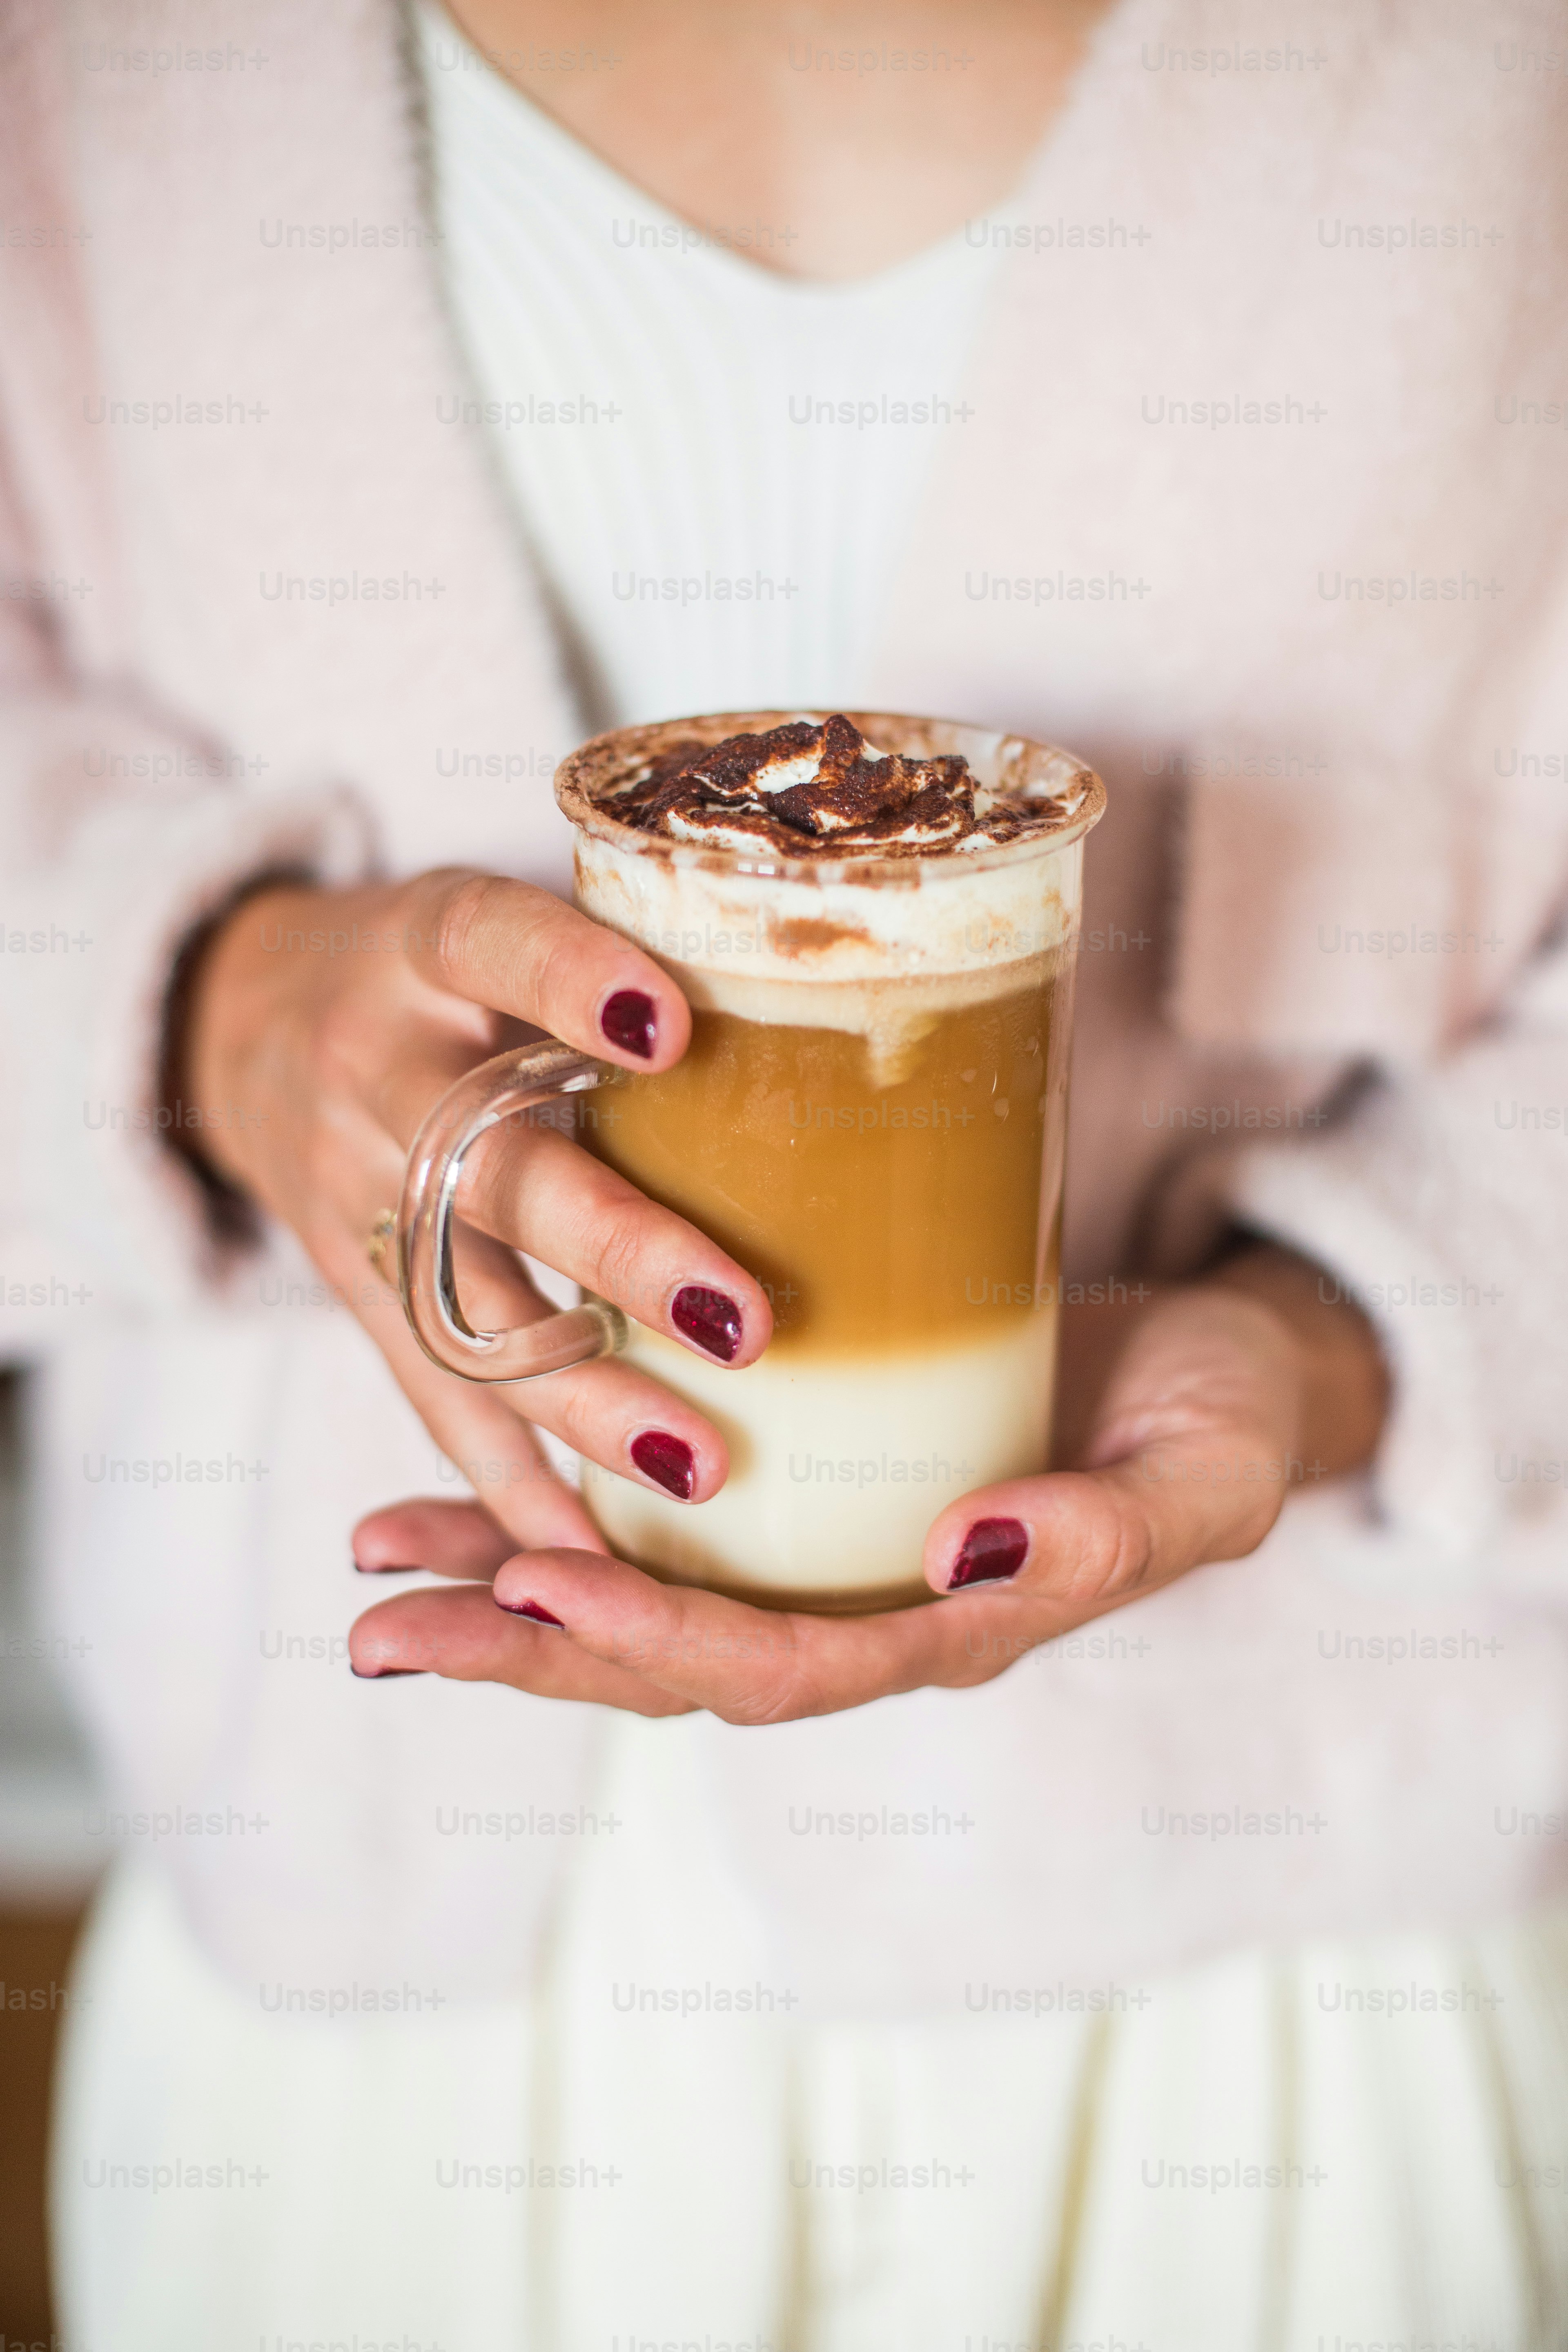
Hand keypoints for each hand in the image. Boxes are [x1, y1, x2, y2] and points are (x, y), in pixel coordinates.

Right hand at [180, 872, 774, 1556]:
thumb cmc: (435, 972)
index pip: (489, 943)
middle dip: (618, 1255)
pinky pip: (429, 1397)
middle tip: (745, 1324)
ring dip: (583, 1400)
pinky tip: (589, 1549)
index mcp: (423, 947)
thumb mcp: (495, 920)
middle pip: (492, 1173)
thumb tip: (832, 984)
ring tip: (701, 1464)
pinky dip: (509, 1482)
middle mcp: (374, 1071)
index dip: (568, 980)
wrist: (244, 1024)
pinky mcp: (351, 1288)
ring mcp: (351, 1192)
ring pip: (467, 1313)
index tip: (671, 1025)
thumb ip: (623, 948)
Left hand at [346, 1244, 1388, 1716]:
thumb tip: (974, 1560)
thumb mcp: (1206, 1477)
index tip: (535, 1581)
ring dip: (500, 1590)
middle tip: (386, 1626)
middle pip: (672, 1656)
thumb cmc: (1217, 1421)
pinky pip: (657, 1520)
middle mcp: (861, 1613)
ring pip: (640, 1597)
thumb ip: (1110, 1535)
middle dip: (526, 1646)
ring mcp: (819, 1557)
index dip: (656, 1635)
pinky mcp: (796, 1486)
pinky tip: (440, 1498)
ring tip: (372, 1570)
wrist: (1212, 1370)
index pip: (779, 1664)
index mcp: (946, 1631)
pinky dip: (544, 1508)